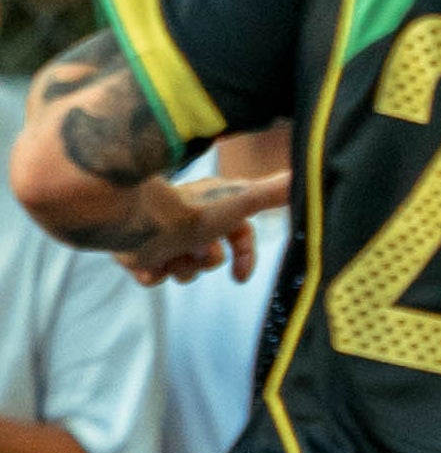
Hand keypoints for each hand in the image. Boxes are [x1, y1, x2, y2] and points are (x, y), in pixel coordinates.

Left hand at [120, 169, 291, 286]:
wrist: (127, 221)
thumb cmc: (185, 213)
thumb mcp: (238, 205)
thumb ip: (271, 194)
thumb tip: (300, 174)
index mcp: (211, 207)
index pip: (239, 234)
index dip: (245, 255)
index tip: (239, 278)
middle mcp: (186, 219)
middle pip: (209, 255)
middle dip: (204, 262)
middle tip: (194, 255)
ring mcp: (160, 234)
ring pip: (182, 268)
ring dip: (179, 269)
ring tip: (167, 259)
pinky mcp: (135, 248)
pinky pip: (152, 274)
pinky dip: (152, 275)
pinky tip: (147, 266)